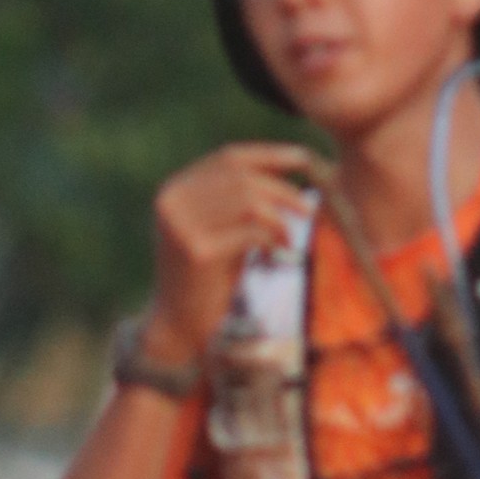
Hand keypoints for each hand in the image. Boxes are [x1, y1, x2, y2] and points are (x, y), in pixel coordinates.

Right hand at [148, 143, 319, 359]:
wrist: (180, 323)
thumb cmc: (208, 275)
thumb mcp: (220, 226)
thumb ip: (240, 196)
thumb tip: (290, 161)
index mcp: (175, 189)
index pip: (229, 158)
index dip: (270, 155)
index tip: (304, 159)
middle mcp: (172, 201)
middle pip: (242, 178)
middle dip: (282, 190)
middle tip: (308, 209)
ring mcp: (181, 226)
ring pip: (248, 202)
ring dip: (279, 217)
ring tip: (289, 237)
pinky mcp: (197, 251)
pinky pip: (249, 231)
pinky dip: (271, 238)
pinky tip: (275, 253)